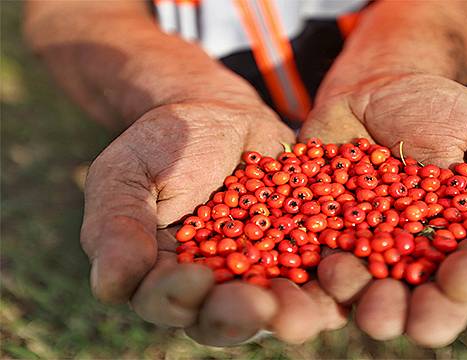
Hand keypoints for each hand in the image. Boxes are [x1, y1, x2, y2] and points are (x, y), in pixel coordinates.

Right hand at [80, 101, 346, 345]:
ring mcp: (264, 274)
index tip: (195, 278)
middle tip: (259, 307)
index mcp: (164, 279)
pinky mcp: (304, 252)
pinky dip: (334, 281)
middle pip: (227, 318)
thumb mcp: (128, 175)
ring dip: (294, 314)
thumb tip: (111, 287)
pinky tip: (345, 275)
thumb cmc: (164, 144)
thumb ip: (117, 227)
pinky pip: (321, 276)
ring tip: (304, 312)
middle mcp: (216, 289)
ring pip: (278, 307)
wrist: (220, 113)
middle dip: (242, 316)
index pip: (167, 303)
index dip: (179, 298)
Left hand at [300, 74, 466, 345]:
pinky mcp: (324, 237)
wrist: (375, 90)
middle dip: (413, 314)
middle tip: (406, 319)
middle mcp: (416, 257)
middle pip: (418, 298)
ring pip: (363, 290)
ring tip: (347, 274)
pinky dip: (310, 274)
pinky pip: (315, 264)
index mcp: (465, 240)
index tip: (460, 282)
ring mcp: (367, 249)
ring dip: (356, 294)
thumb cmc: (440, 111)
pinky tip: (310, 270)